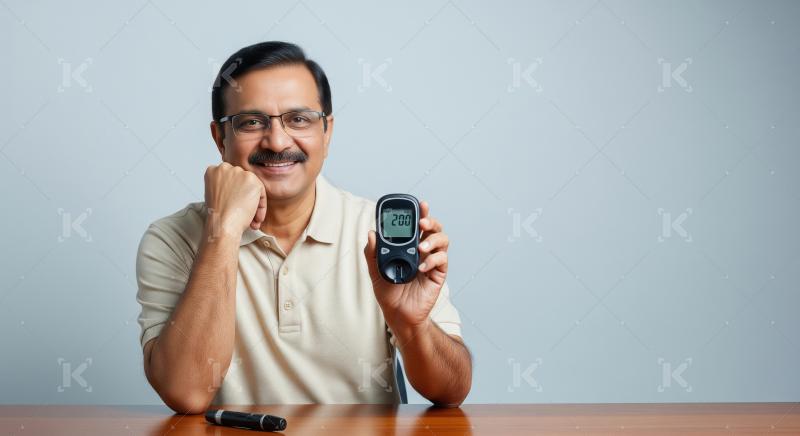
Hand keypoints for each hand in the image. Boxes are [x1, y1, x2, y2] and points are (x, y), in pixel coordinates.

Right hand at [203, 162, 266, 238]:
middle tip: (245, 212)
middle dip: (244, 197)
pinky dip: (261, 206)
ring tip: (251, 219)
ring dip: (253, 203)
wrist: (222, 223)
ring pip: (252, 187)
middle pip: (241, 181)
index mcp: (213, 171)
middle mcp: (225, 168)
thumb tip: (237, 189)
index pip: (230, 178)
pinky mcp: (252, 180)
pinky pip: (261, 193)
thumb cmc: (218, 215)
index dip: (234, 193)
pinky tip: (255, 218)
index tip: (235, 204)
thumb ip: (225, 186)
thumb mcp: (215, 195)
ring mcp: (239, 173)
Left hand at [364, 200, 448, 330]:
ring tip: (421, 247)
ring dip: (433, 240)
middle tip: (422, 222)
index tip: (420, 204)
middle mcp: (423, 251)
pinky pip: (442, 261)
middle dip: (431, 221)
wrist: (398, 314)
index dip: (421, 213)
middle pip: (434, 228)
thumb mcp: (375, 271)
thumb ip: (372, 253)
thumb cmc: (389, 292)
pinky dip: (432, 260)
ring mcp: (432, 261)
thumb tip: (372, 233)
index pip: (417, 225)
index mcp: (409, 246)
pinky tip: (421, 267)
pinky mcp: (438, 274)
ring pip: (442, 240)